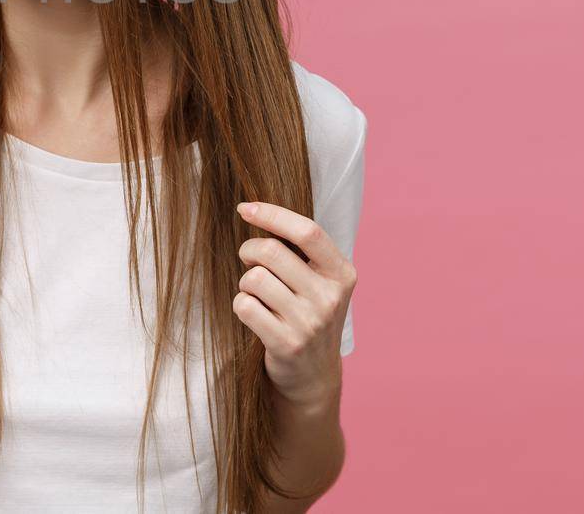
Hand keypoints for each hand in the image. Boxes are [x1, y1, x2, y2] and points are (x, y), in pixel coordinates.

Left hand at [232, 200, 355, 405]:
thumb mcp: (320, 281)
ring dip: (246, 282)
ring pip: (254, 278)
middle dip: (249, 250)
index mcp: (342, 273)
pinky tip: (254, 313)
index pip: (307, 231)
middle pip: (271, 251)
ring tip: (257, 294)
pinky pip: (245, 306)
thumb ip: (300, 250)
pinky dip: (241, 304)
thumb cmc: (308, 313)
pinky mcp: (287, 344)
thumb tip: (255, 211)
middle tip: (250, 261)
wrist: (313, 375)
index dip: (272, 214)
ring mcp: (310, 323)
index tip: (245, 208)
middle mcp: (330, 297)